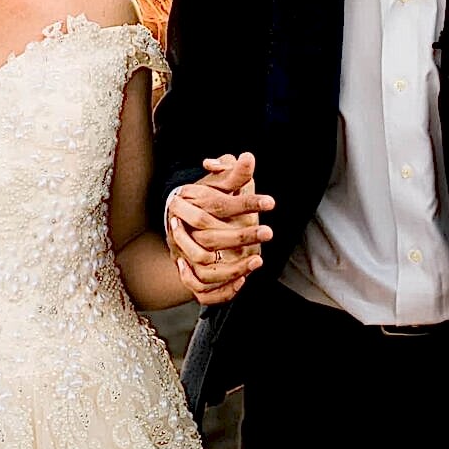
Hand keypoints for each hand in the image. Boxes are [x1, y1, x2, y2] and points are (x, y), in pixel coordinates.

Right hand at [165, 154, 272, 304]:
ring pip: (204, 268)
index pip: (217, 204)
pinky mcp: (186, 274)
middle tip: (269, 232)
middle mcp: (178, 230)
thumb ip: (234, 173)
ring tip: (259, 259)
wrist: (179, 221)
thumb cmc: (204, 200)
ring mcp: (180, 254)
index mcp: (185, 203)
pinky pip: (200, 290)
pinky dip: (220, 289)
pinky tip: (242, 280)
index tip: (270, 203)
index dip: (246, 203)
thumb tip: (248, 158)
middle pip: (210, 237)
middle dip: (243, 235)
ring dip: (234, 267)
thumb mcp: (218, 185)